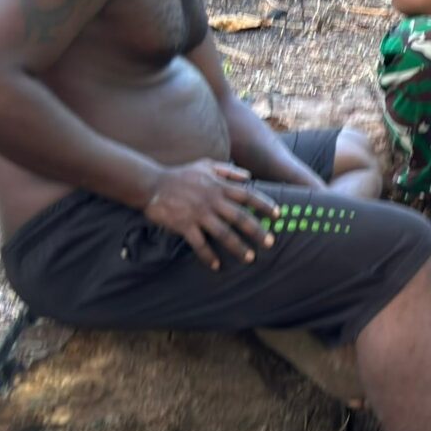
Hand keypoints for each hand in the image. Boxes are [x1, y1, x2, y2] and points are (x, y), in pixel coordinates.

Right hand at [145, 160, 275, 268]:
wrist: (151, 184)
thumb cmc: (181, 174)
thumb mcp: (206, 164)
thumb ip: (228, 170)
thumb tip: (249, 177)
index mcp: (219, 185)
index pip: (248, 195)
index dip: (264, 205)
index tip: (278, 215)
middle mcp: (212, 200)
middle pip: (240, 217)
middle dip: (257, 231)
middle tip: (270, 242)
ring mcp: (198, 213)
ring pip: (223, 233)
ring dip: (237, 246)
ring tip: (249, 258)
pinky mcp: (184, 225)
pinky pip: (199, 244)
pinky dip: (208, 256)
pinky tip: (216, 266)